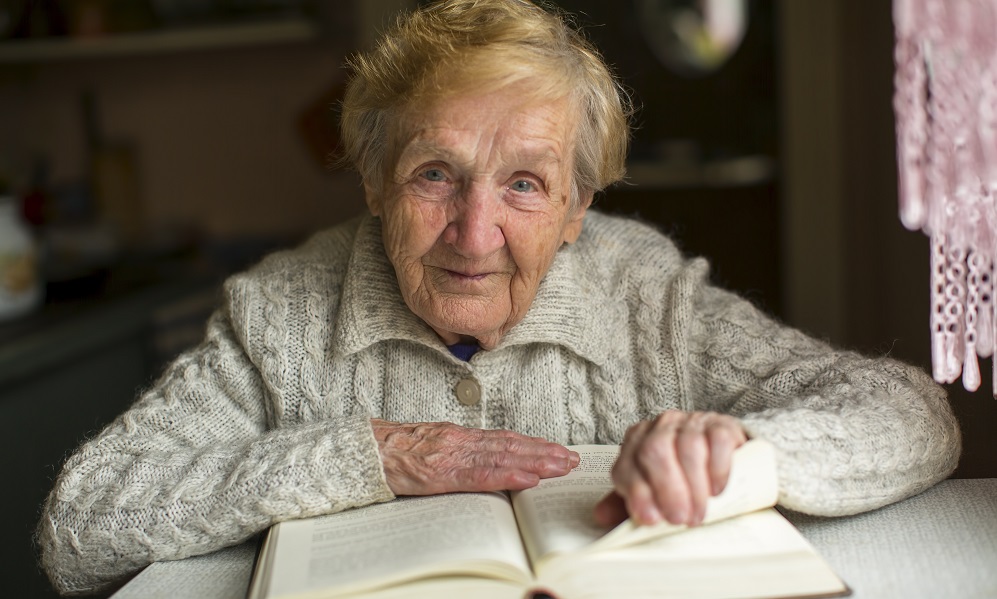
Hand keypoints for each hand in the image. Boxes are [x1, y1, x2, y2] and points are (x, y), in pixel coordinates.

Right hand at [372, 419, 579, 495]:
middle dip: (544, 452)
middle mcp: (461, 441)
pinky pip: (480, 476)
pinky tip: (527, 478)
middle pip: (510, 445)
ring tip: (561, 466)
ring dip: (536, 462)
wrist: (364, 451)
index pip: (503, 439)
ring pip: (503, 457)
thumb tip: (480, 463)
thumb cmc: (392, 452)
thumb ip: (455, 454)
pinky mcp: (443, 472)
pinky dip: (507, 475)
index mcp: (458, 437)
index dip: (532, 444)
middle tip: (572, 459)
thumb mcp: (429, 447)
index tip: (556, 449)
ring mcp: (453, 456)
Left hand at [593, 410, 745, 527]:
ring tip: (698, 513)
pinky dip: (717, 469)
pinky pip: (717, 441)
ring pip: (688, 447)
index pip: (628, 465)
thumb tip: (601, 516)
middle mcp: (661, 427)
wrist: (720, 456)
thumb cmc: (680, 478)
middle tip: (678, 518)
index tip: (650, 519)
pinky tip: (716, 490)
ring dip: (694, 486)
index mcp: (636, 442)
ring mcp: (691, 423)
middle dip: (667, 489)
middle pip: (656, 451)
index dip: (637, 493)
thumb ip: (626, 504)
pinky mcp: (720, 426)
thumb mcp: (651, 491)